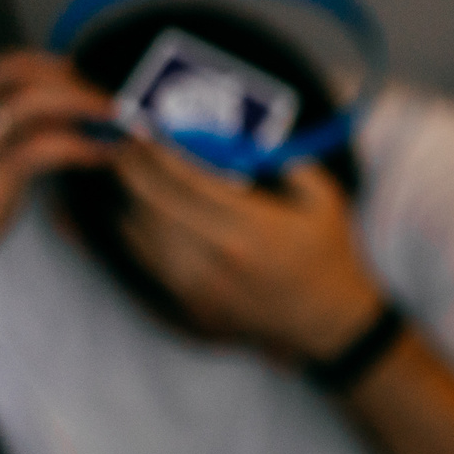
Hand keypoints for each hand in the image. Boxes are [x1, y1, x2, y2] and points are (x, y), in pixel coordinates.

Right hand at [0, 52, 115, 284]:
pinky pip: (42, 146)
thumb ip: (22, 125)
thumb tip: (75, 104)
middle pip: (24, 73)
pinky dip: (80, 146)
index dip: (61, 67)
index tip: (98, 79)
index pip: (12, 62)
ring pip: (33, 101)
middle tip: (117, 100)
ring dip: (85, 106)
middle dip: (78, 82)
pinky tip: (104, 156)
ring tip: (121, 121)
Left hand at [113, 143, 382, 359]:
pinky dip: (134, 233)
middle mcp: (220, 255)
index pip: (188, 180)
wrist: (325, 322)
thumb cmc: (327, 258)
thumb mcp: (325, 203)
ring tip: (128, 176)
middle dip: (134, 170)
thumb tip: (250, 145)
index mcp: (254, 226)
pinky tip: (133, 215)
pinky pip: (147, 262)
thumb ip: (293, 166)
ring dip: (130, 199)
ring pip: (143, 233)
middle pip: (155, 203)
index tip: (147, 132)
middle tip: (126, 147)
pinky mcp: (190, 304)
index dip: (160, 152)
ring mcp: (201, 284)